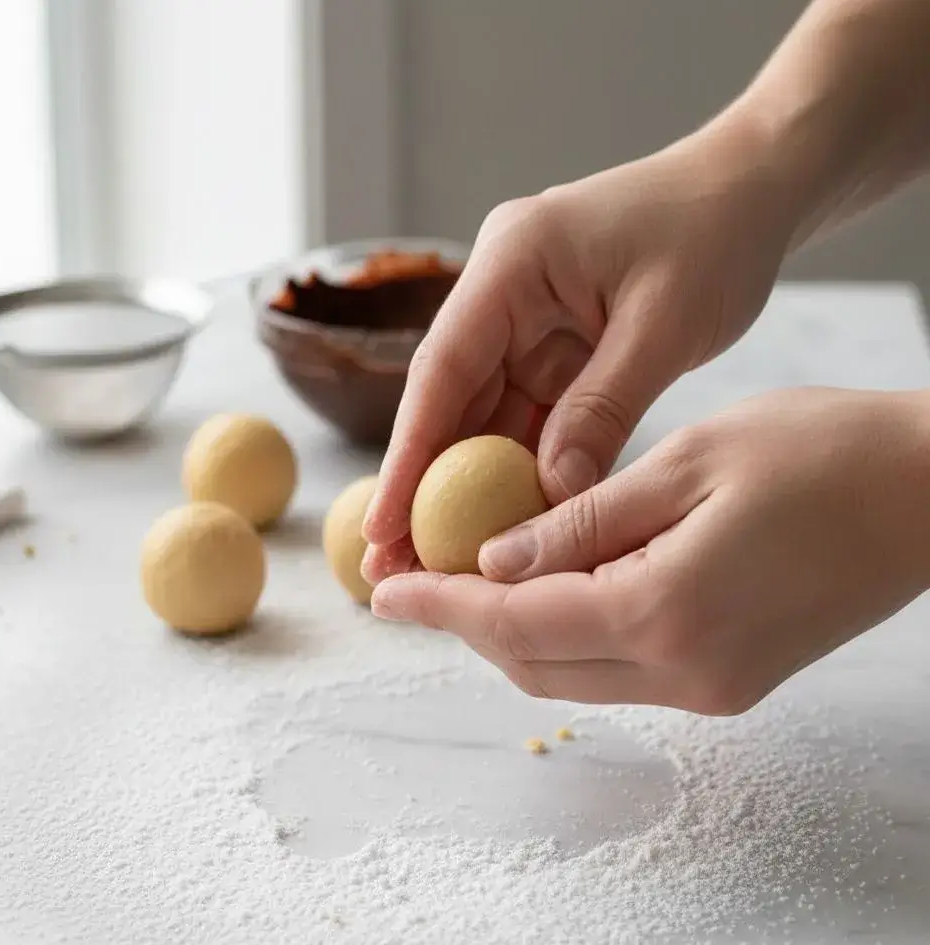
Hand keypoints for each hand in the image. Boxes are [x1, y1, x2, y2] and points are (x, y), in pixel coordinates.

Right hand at [362, 115, 795, 581]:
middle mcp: (502, 293)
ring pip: (481, 416)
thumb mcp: (664, 324)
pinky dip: (515, 468)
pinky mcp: (551, 347)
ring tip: (436, 560)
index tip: (382, 523)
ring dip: (464, 487)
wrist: (751, 190)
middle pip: (448, 400)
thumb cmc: (715, 233)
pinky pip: (524, 417)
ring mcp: (523, 321)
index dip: (408, 454)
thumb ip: (602, 409)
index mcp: (512, 262)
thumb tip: (550, 493)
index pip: (443, 369)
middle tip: (392, 564)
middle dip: (423, 485)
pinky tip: (500, 523)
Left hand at [369, 388, 929, 714]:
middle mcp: (686, 672)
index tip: (385, 591)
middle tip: (413, 583)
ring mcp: (713, 687)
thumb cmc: (821, 453)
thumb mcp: (686, 464)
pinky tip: (544, 587)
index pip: (518, 621)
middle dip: (466, 624)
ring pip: (572, 674)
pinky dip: (565, 634)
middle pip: (535, 665)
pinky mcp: (731, 680)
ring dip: (511, 632)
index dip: (442, 605)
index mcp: (667, 611)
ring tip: (463, 580)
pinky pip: (617, 669)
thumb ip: (584, 521)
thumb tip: (496, 557)